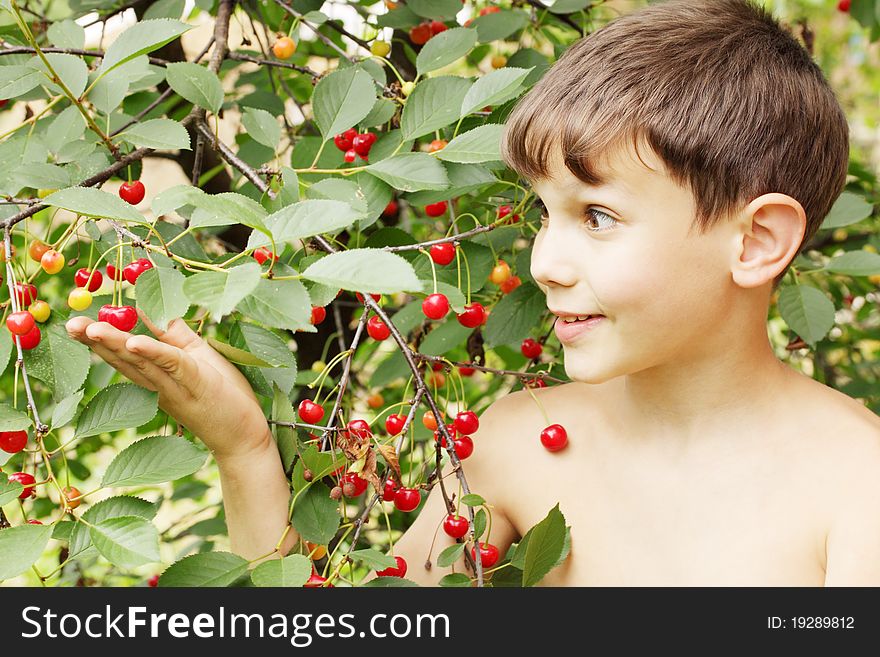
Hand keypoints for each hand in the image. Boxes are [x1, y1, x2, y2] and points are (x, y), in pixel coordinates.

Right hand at [65, 308, 270, 459]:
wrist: (245, 435)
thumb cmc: (222, 393)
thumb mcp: (196, 355)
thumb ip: (173, 334)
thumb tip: (150, 307)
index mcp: (157, 375)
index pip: (124, 354)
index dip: (100, 340)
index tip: (76, 323)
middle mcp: (159, 383)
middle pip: (123, 359)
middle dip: (94, 342)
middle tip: (69, 324)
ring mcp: (176, 386)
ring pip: (141, 362)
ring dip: (115, 345)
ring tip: (90, 329)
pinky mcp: (196, 384)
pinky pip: (173, 365)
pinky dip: (154, 353)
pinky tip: (135, 342)